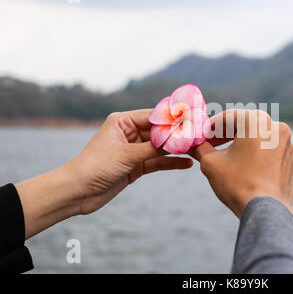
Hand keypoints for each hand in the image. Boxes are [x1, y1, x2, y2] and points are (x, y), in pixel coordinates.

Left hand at [16, 109, 192, 237]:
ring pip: (161, 147)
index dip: (175, 120)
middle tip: (200, 137)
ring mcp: (133, 150)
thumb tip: (178, 139)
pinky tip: (187, 164)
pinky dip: (171, 163)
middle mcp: (130, 132)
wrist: (76, 193)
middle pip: (160, 131)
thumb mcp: (127, 155)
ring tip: (198, 150)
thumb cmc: (95, 167)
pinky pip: (157, 162)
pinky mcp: (135, 165)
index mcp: (123, 121)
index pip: (155, 116)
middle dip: (179, 135)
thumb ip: (154, 147)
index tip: (194, 121)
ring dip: (177, 149)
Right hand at [192, 109, 292, 220]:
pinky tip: (247, 172)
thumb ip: (201, 148)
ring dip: (244, 147)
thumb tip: (194, 145)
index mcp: (257, 121)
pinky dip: (260, 160)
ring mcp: (289, 147)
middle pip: (247, 127)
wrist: (265, 210)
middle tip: (211, 145)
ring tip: (228, 160)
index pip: (228, 117)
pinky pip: (272, 156)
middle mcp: (277, 128)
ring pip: (261, 141)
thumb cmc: (237, 182)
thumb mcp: (210, 162)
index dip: (211, 126)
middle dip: (227, 136)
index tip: (201, 135)